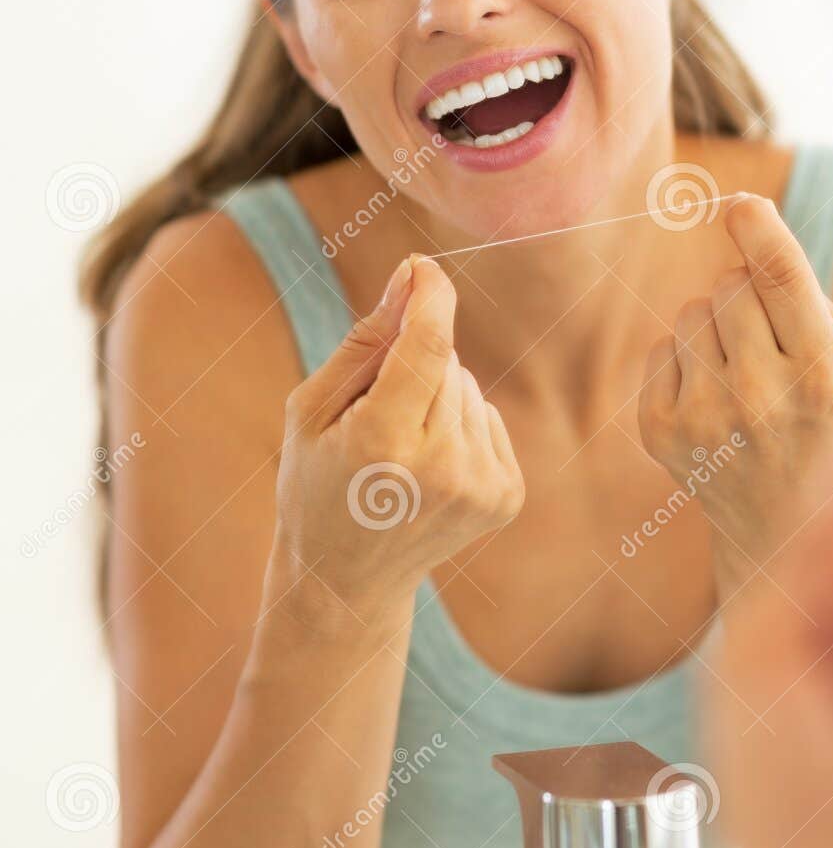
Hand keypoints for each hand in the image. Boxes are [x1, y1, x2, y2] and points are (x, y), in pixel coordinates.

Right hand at [271, 253, 524, 608]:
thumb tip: (413, 277)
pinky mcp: (505, 497)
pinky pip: (487, 417)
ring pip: (468, 389)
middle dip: (413, 367)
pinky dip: (460, 426)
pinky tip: (428, 466)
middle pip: (446, 364)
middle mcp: (441, 468)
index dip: (429, 299)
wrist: (348, 578)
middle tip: (373, 420)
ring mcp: (479, 487)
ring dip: (437, 399)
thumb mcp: (313, 409)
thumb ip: (366, 340)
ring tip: (400, 450)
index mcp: (382, 445)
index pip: (427, 347)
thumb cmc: (318, 481)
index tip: (422, 268)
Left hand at [638, 193, 832, 594]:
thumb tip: (745, 242)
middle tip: (768, 339)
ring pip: (692, 311)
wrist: (781, 526)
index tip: (740, 202)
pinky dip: (684, 360)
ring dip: (714, 326)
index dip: (759, 230)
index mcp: (824, 379)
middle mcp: (763, 398)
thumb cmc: (824, 422)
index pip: (783, 281)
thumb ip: (810, 298)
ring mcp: (705, 418)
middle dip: (746, 292)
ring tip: (742, 376)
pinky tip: (712, 400)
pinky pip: (661, 347)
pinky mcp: (660, 430)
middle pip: (730, 285)